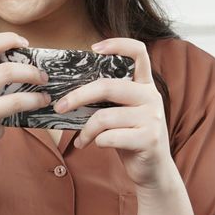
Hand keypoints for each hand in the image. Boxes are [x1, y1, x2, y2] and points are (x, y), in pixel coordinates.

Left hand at [55, 38, 175, 190]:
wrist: (154, 170)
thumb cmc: (131, 137)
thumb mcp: (124, 112)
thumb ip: (110, 98)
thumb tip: (70, 90)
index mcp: (145, 85)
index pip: (138, 52)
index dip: (117, 44)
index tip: (94, 49)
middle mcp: (152, 97)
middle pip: (108, 86)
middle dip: (78, 96)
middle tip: (60, 106)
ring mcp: (152, 118)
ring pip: (104, 117)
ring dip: (86, 129)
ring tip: (81, 138)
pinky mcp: (149, 139)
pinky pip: (109, 137)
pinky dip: (95, 142)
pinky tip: (92, 146)